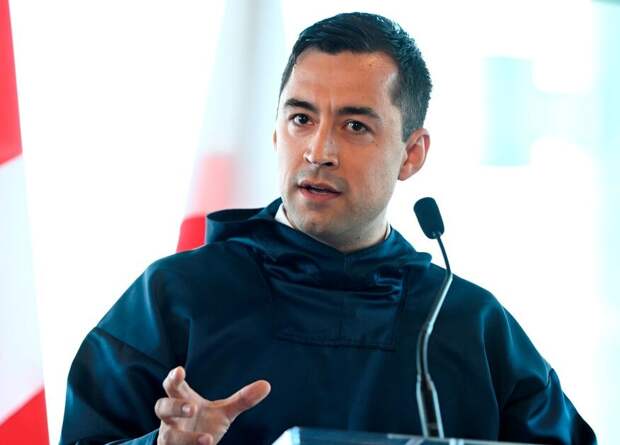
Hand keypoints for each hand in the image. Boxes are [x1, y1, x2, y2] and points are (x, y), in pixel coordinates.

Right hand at [155, 366, 270, 444]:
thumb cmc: (204, 423)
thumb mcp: (224, 412)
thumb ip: (242, 399)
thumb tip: (267, 385)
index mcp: (183, 400)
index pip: (173, 385)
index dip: (173, 378)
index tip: (180, 370)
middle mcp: (171, 419)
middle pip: (161, 407)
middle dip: (174, 406)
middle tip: (193, 408)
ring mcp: (169, 438)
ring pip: (168, 437)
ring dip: (185, 438)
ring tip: (207, 440)